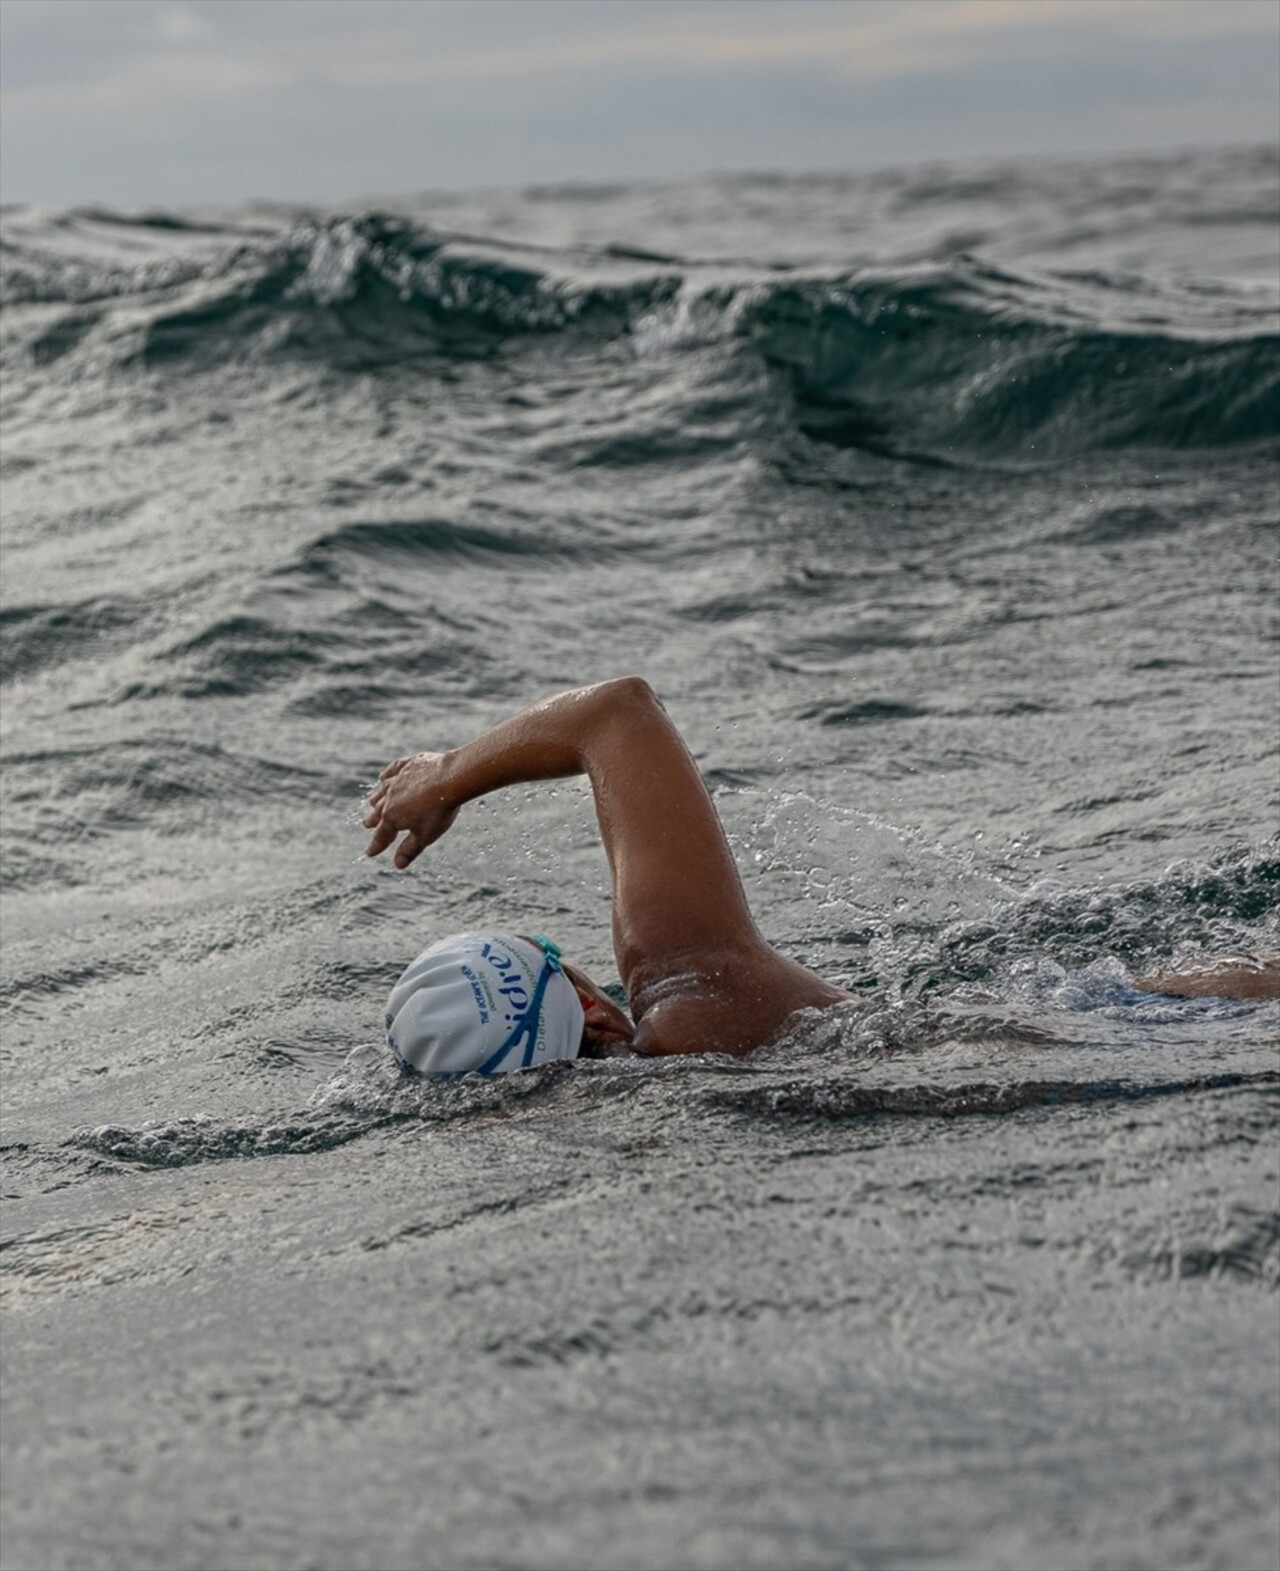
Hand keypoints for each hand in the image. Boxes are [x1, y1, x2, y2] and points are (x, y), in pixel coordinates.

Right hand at [362, 752, 459, 868]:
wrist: (451, 778)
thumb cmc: (439, 810)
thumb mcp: (426, 835)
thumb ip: (410, 850)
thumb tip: (398, 865)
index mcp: (392, 817)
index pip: (381, 836)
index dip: (375, 846)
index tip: (369, 852)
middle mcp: (390, 798)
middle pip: (377, 811)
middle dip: (372, 820)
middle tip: (366, 824)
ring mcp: (398, 780)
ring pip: (382, 791)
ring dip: (376, 798)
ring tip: (372, 803)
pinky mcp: (408, 765)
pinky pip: (393, 770)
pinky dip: (387, 775)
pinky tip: (383, 777)